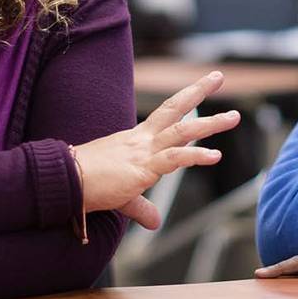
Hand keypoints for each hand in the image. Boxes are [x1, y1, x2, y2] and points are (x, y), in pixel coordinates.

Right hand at [75, 71, 240, 228]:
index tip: (201, 90)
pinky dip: (196, 156)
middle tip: (218, 77)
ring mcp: (143, 151)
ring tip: (234, 117)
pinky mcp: (142, 167)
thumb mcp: (121, 196)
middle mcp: (141, 140)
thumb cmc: (86, 185)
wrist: (63, 182)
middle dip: (198, 91)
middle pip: (175, 109)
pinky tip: (215, 155)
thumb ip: (142, 207)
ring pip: (182, 131)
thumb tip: (155, 221)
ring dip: (211, 124)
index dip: (184, 102)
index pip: (165, 116)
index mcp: (136, 140)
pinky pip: (174, 158)